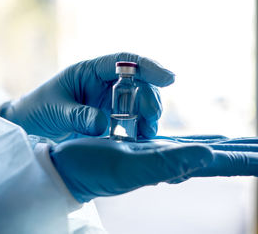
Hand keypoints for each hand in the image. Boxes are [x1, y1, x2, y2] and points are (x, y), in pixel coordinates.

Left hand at [0, 53, 174, 140]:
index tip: (169, 78)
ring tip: (147, 133)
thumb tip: (103, 125)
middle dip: (150, 99)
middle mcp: (105, 84)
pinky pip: (132, 123)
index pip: (124, 62)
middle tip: (152, 118)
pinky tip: (142, 140)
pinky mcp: (111, 121)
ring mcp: (110, 103)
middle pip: (139, 84)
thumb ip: (78, 116)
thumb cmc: (39, 108)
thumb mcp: (57, 109)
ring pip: (140, 104)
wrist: (30, 126)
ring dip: (148, 117)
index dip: (149, 66)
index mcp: (91, 71)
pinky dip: (140, 130)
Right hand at [50, 136, 257, 202]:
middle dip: (246, 152)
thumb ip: (166, 163)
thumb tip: (208, 155)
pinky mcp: (149, 149)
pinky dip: (206, 140)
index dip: (248, 159)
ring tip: (251, 144)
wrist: (69, 167)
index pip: (220, 162)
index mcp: (171, 166)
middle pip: (220, 156)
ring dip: (233, 147)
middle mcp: (171, 163)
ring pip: (208, 149)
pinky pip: (186, 143)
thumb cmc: (90, 168)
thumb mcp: (126, 164)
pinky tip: (213, 140)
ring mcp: (161, 156)